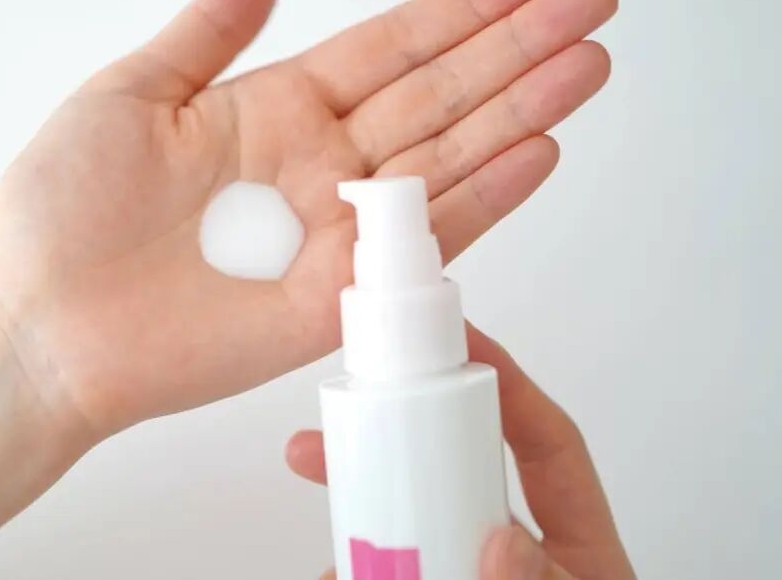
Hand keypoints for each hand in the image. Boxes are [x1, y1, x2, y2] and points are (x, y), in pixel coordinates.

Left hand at [0, 0, 616, 437]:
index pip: (390, 46)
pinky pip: (422, 243)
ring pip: (448, 156)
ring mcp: (333, 230)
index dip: (461, 8)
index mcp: (272, 109)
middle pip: (439, 93)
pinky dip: (484, 199)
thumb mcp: (128, 96)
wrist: (42, 326)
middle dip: (518, 47)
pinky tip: (539, 150)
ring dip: (523, 109)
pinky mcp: (334, 298)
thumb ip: (207, 35)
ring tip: (589, 61)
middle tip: (594, 2)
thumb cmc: (62, 214)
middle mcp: (318, 164)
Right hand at [285, 325, 636, 579]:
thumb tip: (498, 542)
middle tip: (320, 445)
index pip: (540, 443)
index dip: (502, 381)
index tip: (455, 338)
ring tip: (329, 555)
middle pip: (443, 481)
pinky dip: (351, 576)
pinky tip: (336, 576)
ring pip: (400, 537)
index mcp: (573, 545)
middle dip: (380, 456)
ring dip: (355, 533)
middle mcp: (513, 556)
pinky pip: (381, 579)